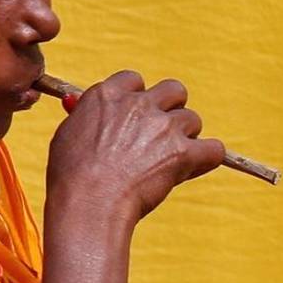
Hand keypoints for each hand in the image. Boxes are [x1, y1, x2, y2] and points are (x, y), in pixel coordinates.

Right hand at [43, 71, 225, 224]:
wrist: (89, 202)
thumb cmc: (71, 176)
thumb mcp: (68, 134)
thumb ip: (86, 116)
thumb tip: (85, 108)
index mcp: (108, 95)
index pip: (135, 79)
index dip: (139, 98)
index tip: (136, 115)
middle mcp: (138, 104)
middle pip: (173, 90)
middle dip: (172, 109)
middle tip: (162, 134)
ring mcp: (163, 126)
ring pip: (193, 119)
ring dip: (186, 138)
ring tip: (168, 161)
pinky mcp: (182, 152)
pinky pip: (214, 149)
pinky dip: (207, 158)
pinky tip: (194, 167)